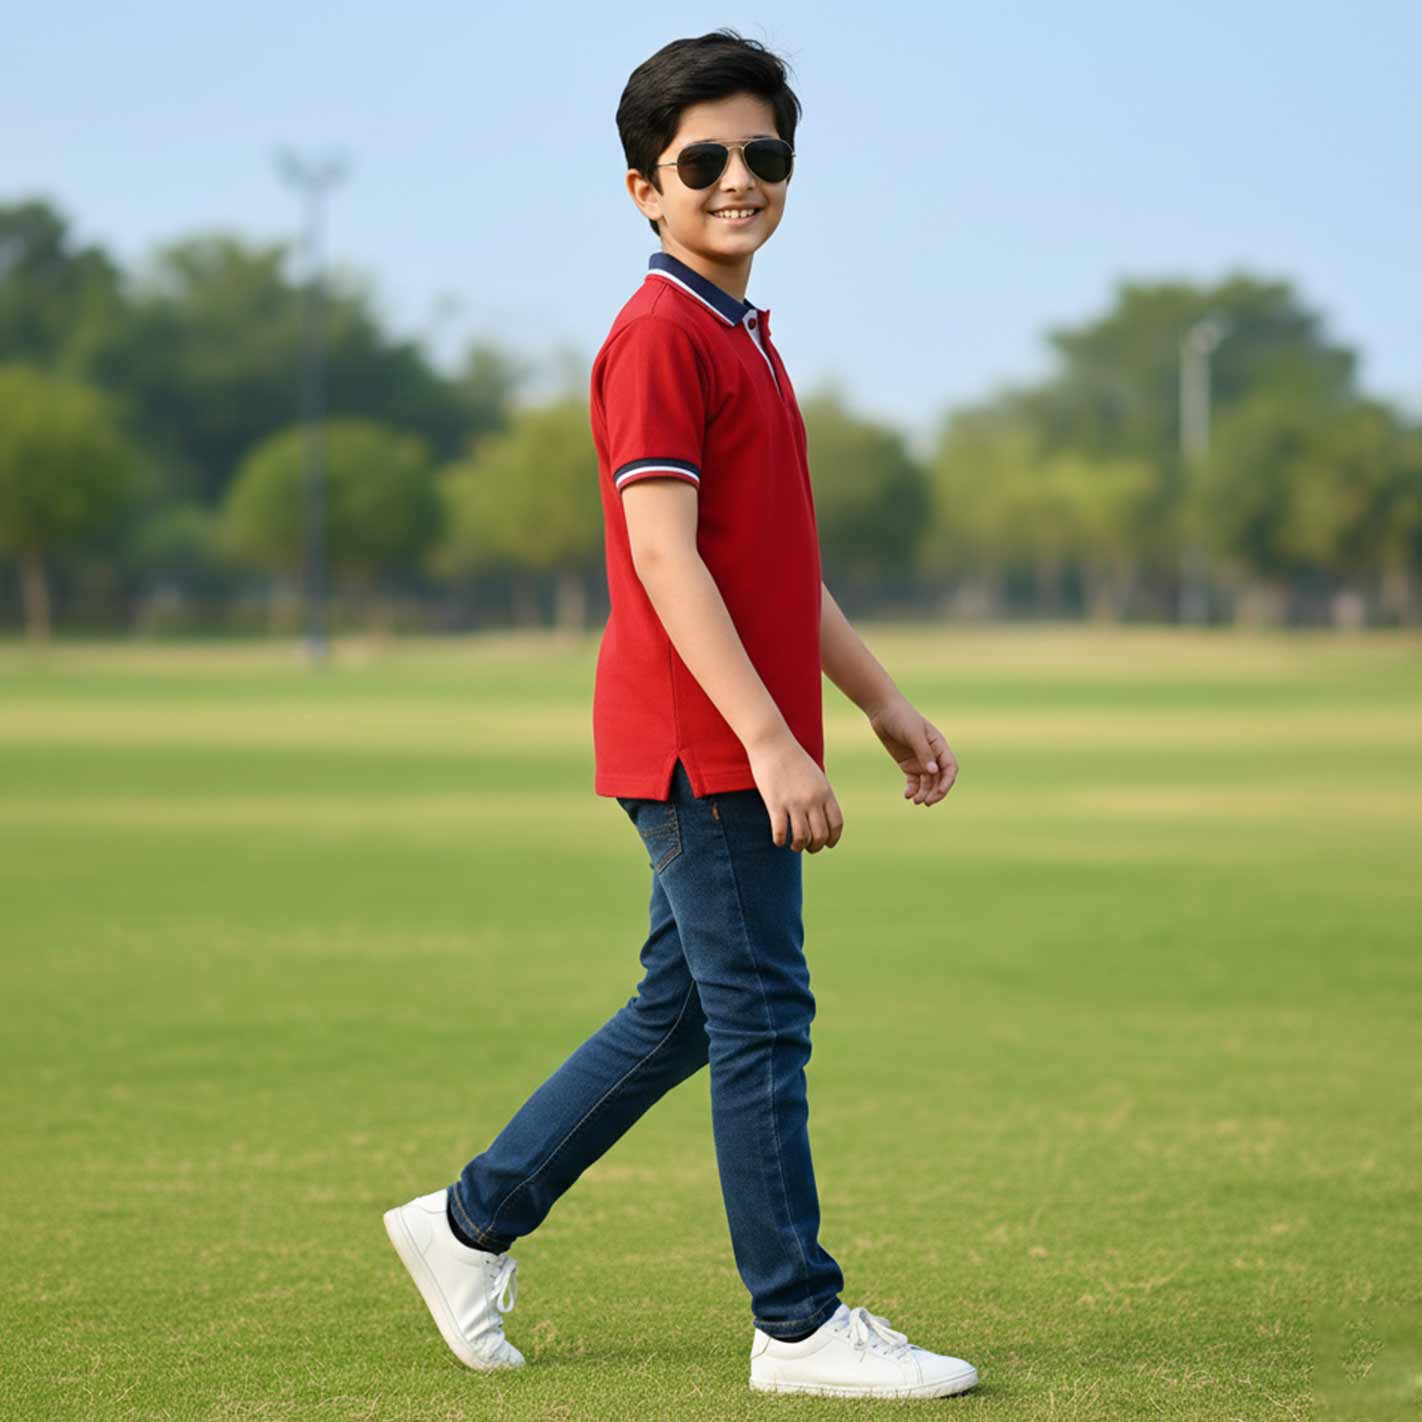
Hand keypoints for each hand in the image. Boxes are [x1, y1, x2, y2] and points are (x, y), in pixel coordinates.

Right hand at [746, 733, 843, 852]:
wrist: (773, 743)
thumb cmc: (793, 759)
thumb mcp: (815, 776)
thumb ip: (821, 796)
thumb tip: (822, 816)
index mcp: (825, 792)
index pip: (836, 824)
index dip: (833, 839)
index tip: (827, 844)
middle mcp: (813, 799)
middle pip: (820, 835)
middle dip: (815, 847)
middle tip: (808, 847)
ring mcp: (794, 802)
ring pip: (801, 838)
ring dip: (798, 847)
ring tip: (793, 846)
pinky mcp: (775, 803)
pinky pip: (780, 832)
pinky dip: (780, 841)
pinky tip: (778, 840)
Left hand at [867, 694, 958, 805]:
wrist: (883, 711)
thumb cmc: (902, 718)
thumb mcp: (913, 734)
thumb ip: (924, 753)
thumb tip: (934, 772)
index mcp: (939, 746)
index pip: (950, 768)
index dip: (947, 782)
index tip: (940, 792)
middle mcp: (932, 755)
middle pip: (940, 778)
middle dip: (936, 792)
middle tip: (927, 802)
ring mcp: (920, 760)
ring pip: (927, 782)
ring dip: (924, 793)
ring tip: (916, 802)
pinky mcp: (907, 764)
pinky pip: (914, 781)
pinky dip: (912, 789)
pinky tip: (907, 795)